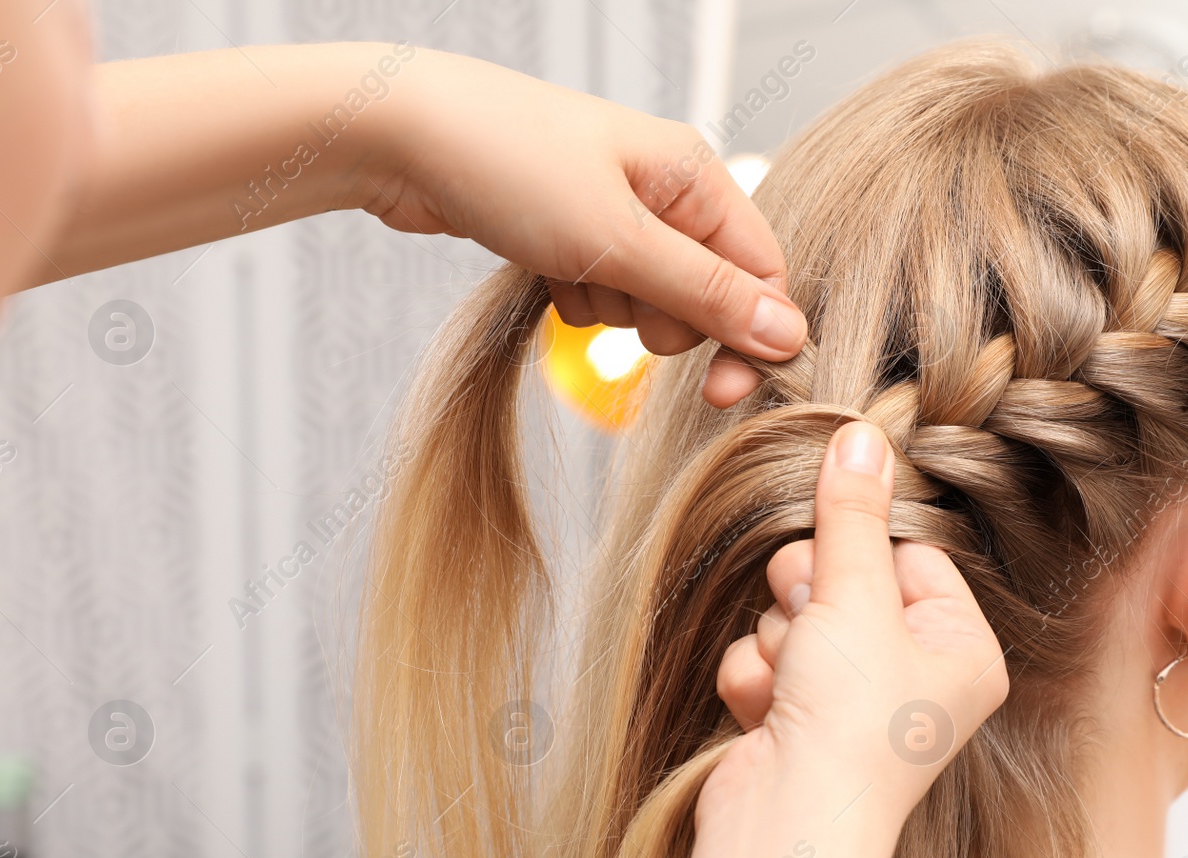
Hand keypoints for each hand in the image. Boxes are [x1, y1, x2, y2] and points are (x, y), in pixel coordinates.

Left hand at [361, 51, 805, 406]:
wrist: (400, 134)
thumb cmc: (509, 167)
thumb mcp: (617, 243)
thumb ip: (705, 294)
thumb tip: (788, 335)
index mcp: (695, 173)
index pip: (760, 272)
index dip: (749, 336)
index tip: (721, 393)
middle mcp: (666, 189)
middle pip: (705, 295)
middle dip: (661, 317)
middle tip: (612, 289)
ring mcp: (617, 211)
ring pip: (648, 302)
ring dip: (610, 307)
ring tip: (565, 264)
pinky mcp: (573, 232)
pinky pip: (601, 293)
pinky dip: (575, 296)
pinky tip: (542, 267)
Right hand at [707, 421, 1009, 836]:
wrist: (788, 826)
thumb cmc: (851, 724)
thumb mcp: (856, 595)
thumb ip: (851, 513)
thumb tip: (864, 433)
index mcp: (961, 648)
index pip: (907, 552)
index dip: (861, 550)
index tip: (839, 561)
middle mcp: (915, 675)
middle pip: (843, 577)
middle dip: (809, 596)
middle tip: (814, 628)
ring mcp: (854, 701)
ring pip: (793, 615)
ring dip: (778, 640)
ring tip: (795, 684)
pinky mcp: (798, 720)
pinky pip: (764, 657)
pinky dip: (756, 678)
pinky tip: (768, 712)